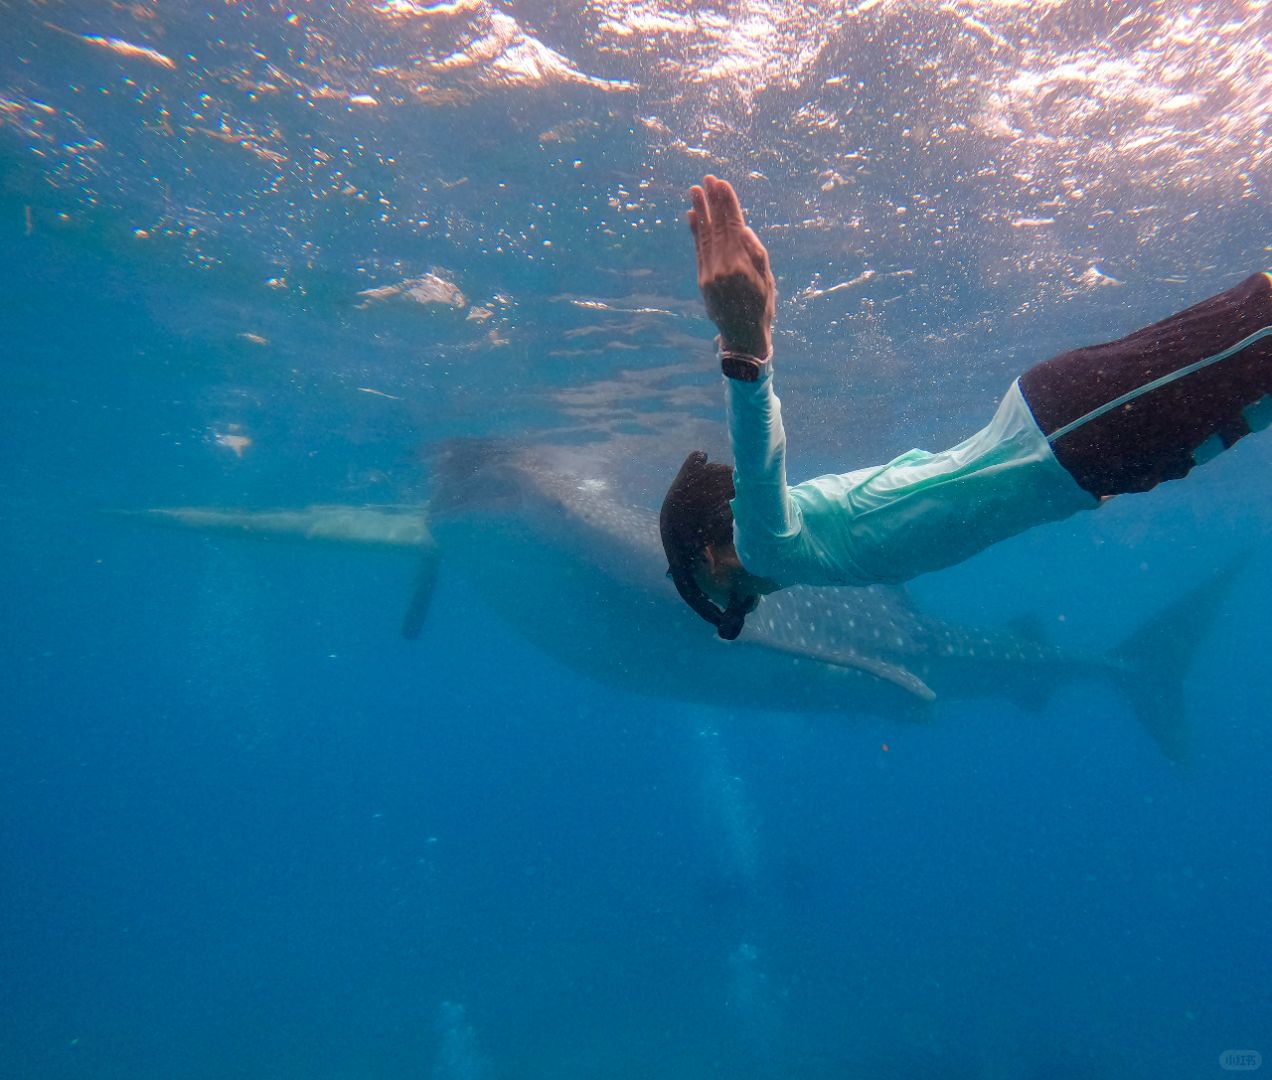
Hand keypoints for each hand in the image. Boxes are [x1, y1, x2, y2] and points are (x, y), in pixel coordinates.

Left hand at [688, 175, 775, 358]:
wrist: (743, 335)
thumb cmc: (761, 306)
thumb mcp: (767, 279)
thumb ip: (757, 253)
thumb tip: (744, 229)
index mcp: (742, 264)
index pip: (733, 225)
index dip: (727, 204)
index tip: (721, 184)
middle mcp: (723, 266)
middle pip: (717, 226)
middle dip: (712, 201)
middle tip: (707, 179)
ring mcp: (710, 273)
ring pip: (705, 235)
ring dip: (700, 211)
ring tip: (695, 191)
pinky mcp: (702, 279)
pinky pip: (698, 250)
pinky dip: (695, 232)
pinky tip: (692, 216)